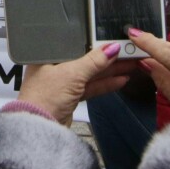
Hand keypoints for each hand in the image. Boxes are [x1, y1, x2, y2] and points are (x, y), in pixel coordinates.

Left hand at [17, 46, 136, 125]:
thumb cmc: (44, 97)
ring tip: (130, 64)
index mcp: (49, 54)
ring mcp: (63, 82)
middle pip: (86, 58)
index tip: (115, 41)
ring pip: (91, 73)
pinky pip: (91, 86)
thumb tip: (111, 48)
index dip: (97, 42)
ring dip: (110, 70)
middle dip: (107, 57)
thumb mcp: (72, 73)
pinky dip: (105, 84)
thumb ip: (94, 60)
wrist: (39, 127)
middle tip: (128, 52)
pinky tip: (120, 79)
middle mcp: (55, 66)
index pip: (77, 43)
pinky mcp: (71, 97)